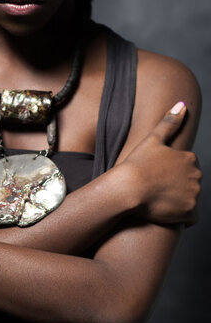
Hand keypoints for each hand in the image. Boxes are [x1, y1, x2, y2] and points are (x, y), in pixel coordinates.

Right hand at [122, 102, 201, 225]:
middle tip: (156, 190)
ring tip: (158, 201)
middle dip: (177, 187)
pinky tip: (167, 213)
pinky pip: (191, 218)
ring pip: (190, 200)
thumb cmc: (136, 164)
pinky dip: (182, 217)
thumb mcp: (153, 139)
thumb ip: (170, 122)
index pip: (186, 169)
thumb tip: (182, 104)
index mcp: (189, 158)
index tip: (157, 177)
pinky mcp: (189, 212)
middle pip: (190, 184)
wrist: (127, 188)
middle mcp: (196, 175)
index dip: (171, 174)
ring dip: (179, 202)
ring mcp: (194, 194)